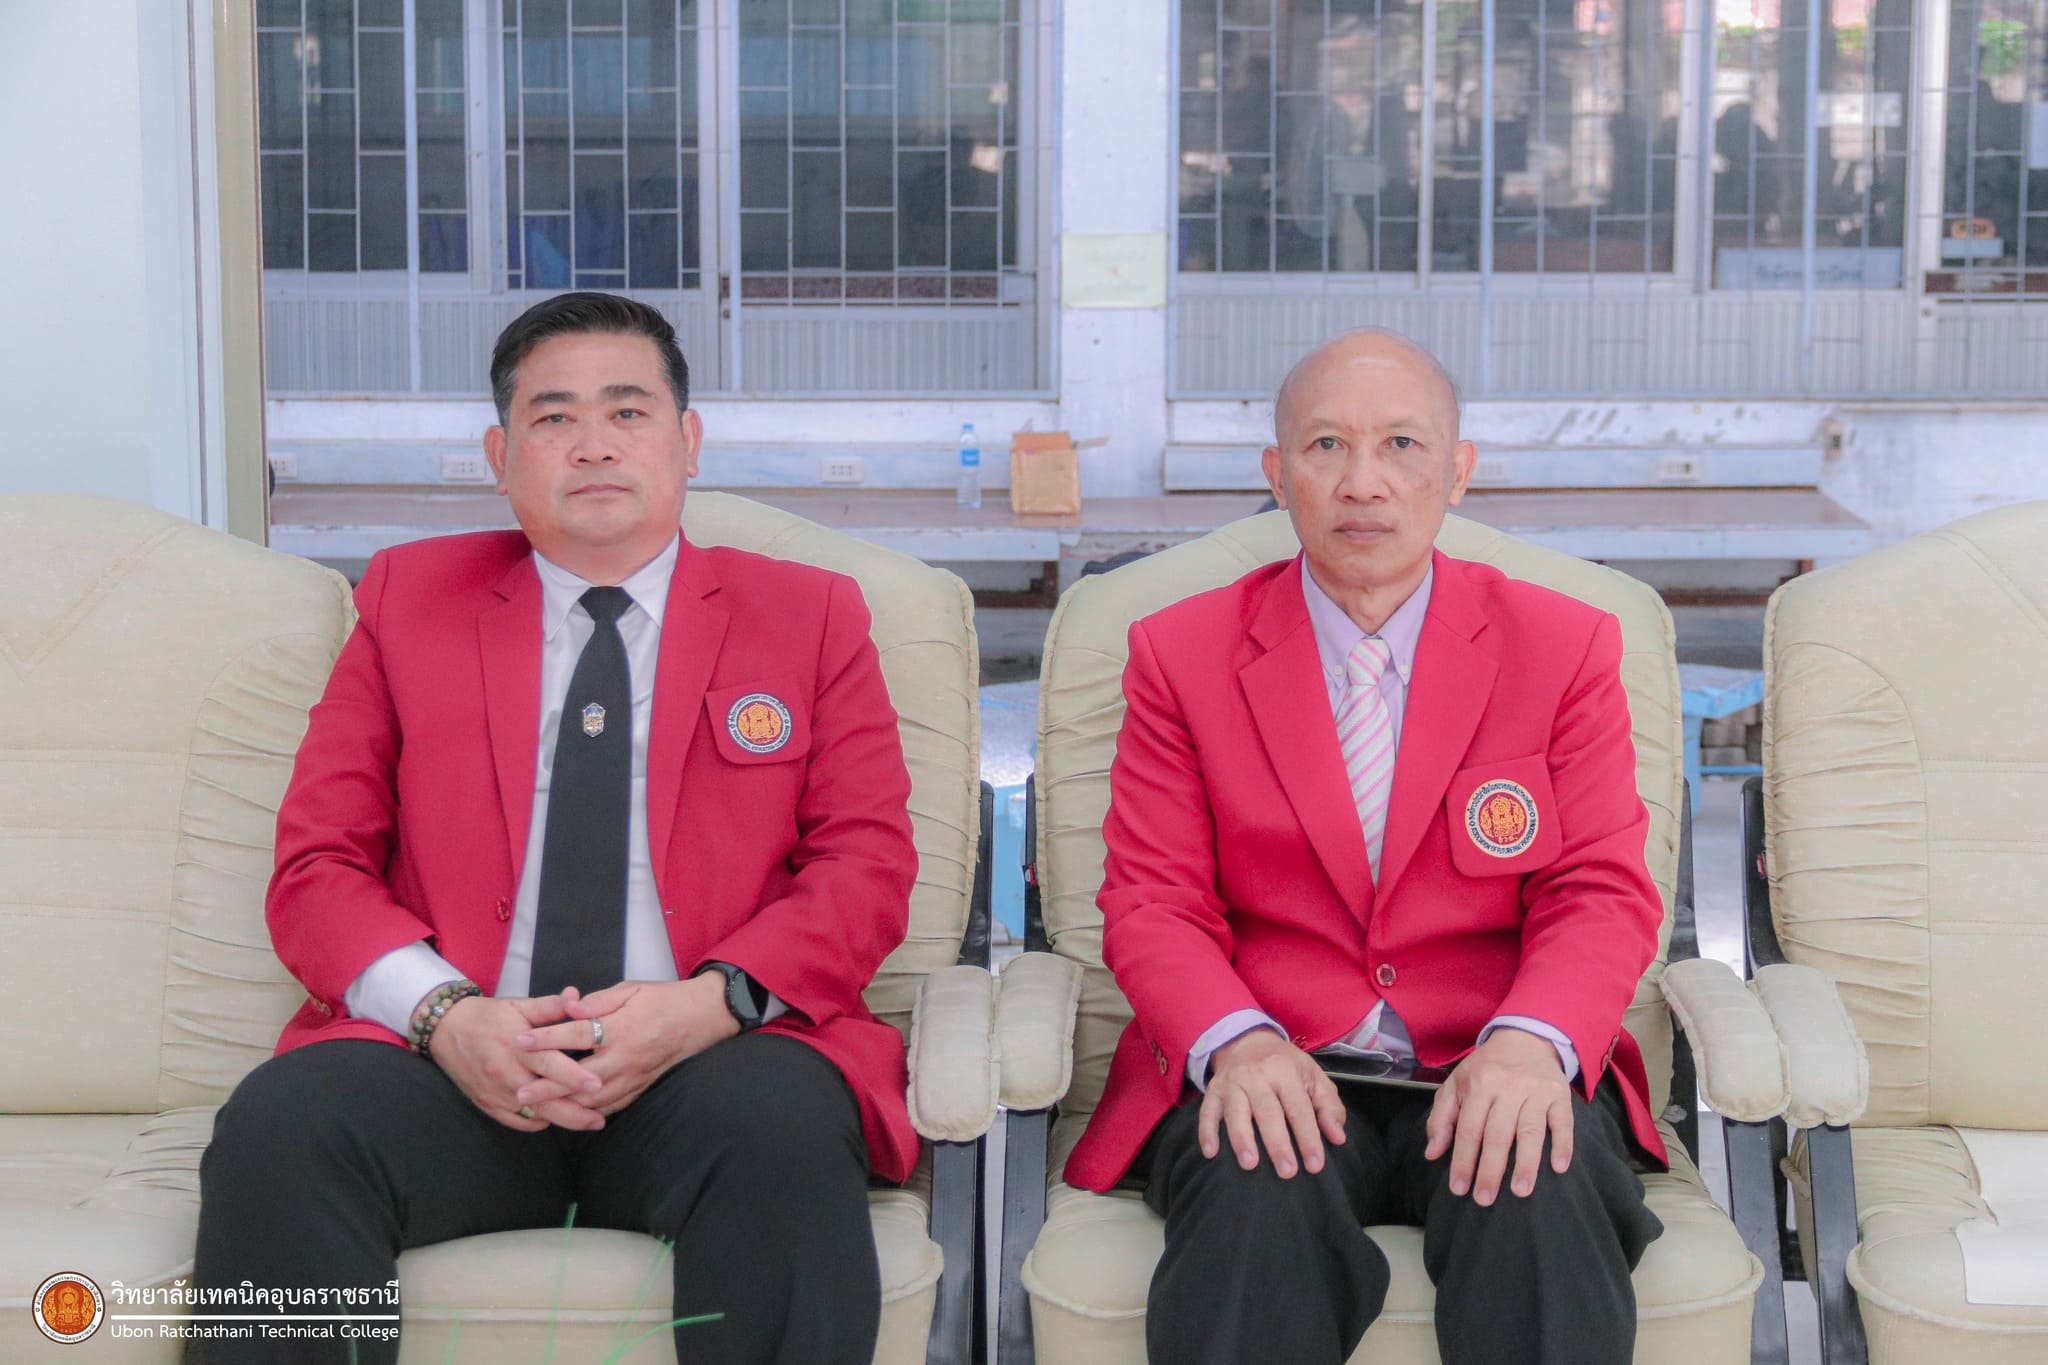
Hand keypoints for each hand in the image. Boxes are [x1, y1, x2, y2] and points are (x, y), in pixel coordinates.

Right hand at [428, 993, 605, 1131]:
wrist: (445, 1029)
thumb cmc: (487, 1016)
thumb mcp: (519, 1006)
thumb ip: (550, 1006)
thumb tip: (577, 997)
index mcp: (517, 1046)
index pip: (549, 1064)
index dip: (574, 1077)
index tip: (598, 1085)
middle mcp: (506, 1073)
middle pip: (543, 1101)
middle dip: (574, 1114)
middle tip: (600, 1120)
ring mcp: (495, 1092)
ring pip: (532, 1115)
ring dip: (560, 1120)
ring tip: (585, 1121)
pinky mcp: (487, 1104)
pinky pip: (517, 1122)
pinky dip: (538, 1122)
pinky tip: (554, 1117)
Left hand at [513, 974, 738, 1115]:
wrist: (703, 1017)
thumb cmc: (665, 998)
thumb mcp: (632, 989)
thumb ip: (598, 1001)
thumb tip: (569, 1008)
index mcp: (623, 1027)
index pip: (577, 1034)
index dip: (546, 1038)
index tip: (519, 1041)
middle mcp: (627, 1056)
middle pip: (580, 1077)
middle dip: (548, 1086)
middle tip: (520, 1093)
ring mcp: (635, 1075)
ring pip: (595, 1099)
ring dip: (566, 1105)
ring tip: (541, 1109)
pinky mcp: (642, 1086)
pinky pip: (613, 1105)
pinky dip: (590, 1112)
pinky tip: (572, 1113)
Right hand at [1199, 1030, 1347, 1178]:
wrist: (1248, 1040)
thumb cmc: (1286, 1065)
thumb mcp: (1313, 1076)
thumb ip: (1329, 1106)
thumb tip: (1337, 1137)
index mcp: (1285, 1071)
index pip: (1299, 1109)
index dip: (1308, 1137)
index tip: (1315, 1164)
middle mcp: (1257, 1075)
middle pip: (1268, 1112)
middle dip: (1278, 1143)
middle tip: (1287, 1172)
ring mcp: (1232, 1083)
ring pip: (1236, 1111)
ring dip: (1241, 1138)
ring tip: (1249, 1164)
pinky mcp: (1214, 1091)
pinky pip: (1207, 1111)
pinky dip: (1207, 1131)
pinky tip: (1210, 1153)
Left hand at [1424, 1028, 1573, 1204]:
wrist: (1525, 1037)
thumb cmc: (1486, 1068)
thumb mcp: (1456, 1083)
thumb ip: (1441, 1117)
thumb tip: (1432, 1153)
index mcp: (1478, 1085)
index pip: (1468, 1129)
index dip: (1462, 1160)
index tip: (1459, 1188)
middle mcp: (1507, 1087)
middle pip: (1497, 1135)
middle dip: (1490, 1170)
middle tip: (1484, 1199)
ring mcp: (1535, 1091)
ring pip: (1530, 1131)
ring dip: (1525, 1163)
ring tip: (1520, 1191)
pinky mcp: (1559, 1095)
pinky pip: (1563, 1122)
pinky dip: (1562, 1145)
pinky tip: (1558, 1167)